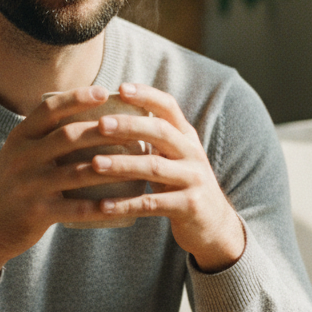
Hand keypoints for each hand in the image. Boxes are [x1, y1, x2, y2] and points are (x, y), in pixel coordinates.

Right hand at [0, 86, 143, 275]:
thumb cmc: (13, 184)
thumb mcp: (19, 153)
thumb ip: (45, 136)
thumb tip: (89, 115)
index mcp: (20, 137)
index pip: (49, 110)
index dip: (77, 98)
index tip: (103, 92)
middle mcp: (22, 157)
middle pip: (69, 136)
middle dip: (104, 130)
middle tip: (134, 127)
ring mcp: (29, 186)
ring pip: (78, 172)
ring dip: (112, 168)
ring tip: (138, 163)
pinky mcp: (37, 213)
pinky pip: (76, 209)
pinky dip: (101, 206)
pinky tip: (122, 204)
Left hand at [86, 83, 245, 271]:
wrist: (215, 224)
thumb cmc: (181, 184)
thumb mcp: (174, 156)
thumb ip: (153, 137)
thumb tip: (107, 115)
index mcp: (186, 136)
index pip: (168, 107)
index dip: (146, 95)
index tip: (120, 88)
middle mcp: (192, 153)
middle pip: (160, 132)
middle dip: (129, 126)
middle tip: (100, 124)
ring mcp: (193, 180)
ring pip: (154, 167)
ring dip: (122, 164)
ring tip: (95, 163)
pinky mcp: (189, 207)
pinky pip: (152, 203)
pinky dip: (126, 205)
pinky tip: (103, 206)